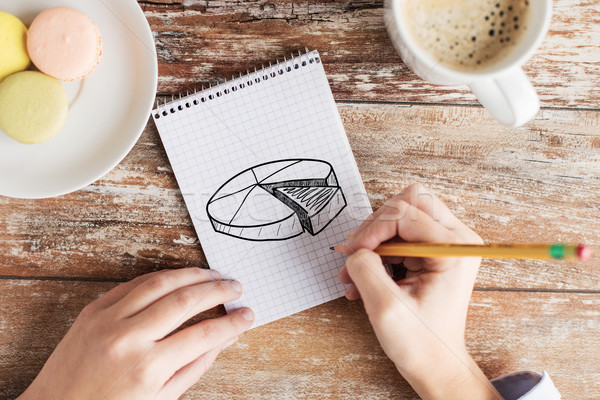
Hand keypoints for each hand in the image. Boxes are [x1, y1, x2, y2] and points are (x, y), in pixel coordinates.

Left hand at [18, 268, 253, 399]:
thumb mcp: (160, 398)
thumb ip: (196, 366)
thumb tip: (225, 338)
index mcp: (148, 369)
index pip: (204, 335)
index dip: (232, 322)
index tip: (247, 315)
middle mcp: (129, 339)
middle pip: (186, 300)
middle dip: (218, 290)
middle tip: (236, 288)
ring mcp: (108, 319)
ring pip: (161, 282)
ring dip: (193, 275)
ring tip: (214, 276)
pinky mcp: (94, 309)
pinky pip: (135, 283)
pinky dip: (162, 277)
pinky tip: (179, 277)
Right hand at [337, 184, 499, 399]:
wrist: (435, 365)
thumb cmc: (421, 344)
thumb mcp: (385, 307)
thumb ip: (365, 268)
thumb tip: (354, 248)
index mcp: (454, 249)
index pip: (406, 213)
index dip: (373, 229)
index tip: (352, 253)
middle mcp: (457, 240)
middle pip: (408, 202)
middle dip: (376, 227)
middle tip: (356, 254)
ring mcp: (446, 244)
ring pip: (401, 216)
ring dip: (373, 242)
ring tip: (354, 272)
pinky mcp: (434, 253)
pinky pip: (399, 236)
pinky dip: (377, 253)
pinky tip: (362, 278)